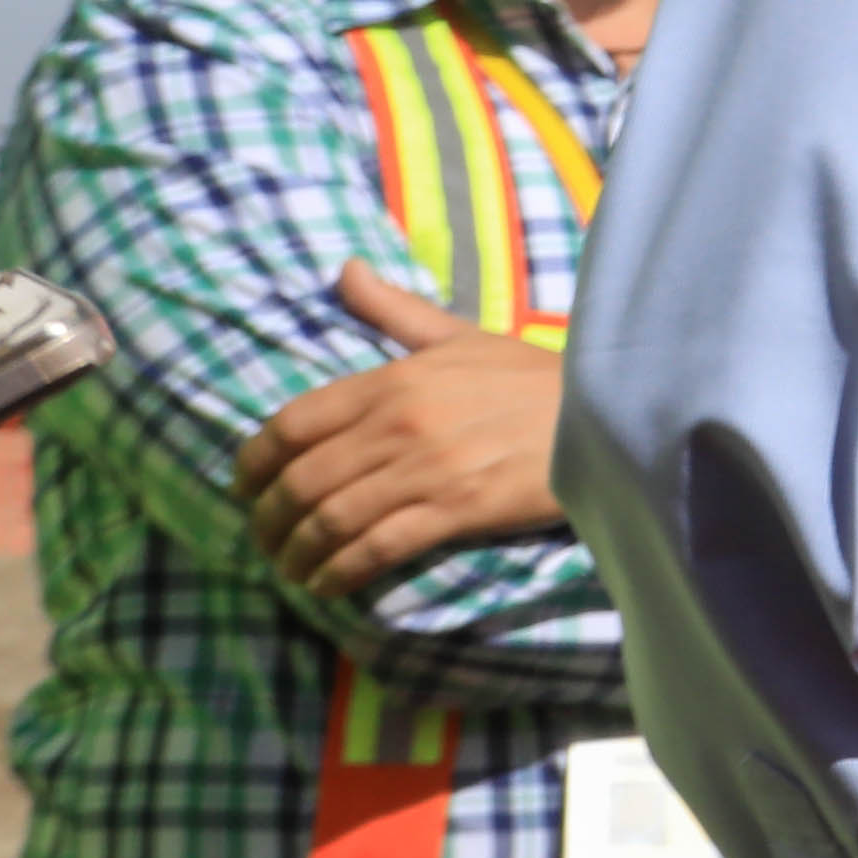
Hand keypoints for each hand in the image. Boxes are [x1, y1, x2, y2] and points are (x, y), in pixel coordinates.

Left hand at [234, 266, 569, 604]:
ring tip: (291, 570)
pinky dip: (341, 571)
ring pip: (332, 518)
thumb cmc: (535, 378)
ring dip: (297, 553)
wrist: (612, 411)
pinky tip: (328, 585)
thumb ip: (395, 311)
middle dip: (269, 520)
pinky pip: (378, 546)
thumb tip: (344, 271)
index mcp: (393, 378)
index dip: (254, 463)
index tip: (244, 488)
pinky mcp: (459, 508)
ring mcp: (428, 468)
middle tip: (265, 542)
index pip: (293, 423)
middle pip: (303, 480)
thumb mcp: (462, 336)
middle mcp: (400, 423)